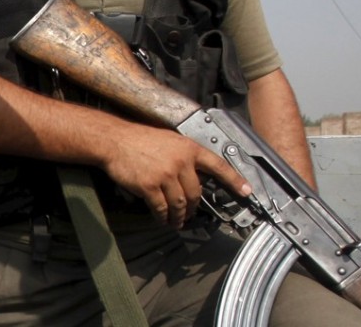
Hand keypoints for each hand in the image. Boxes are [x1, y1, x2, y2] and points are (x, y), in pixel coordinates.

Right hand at [101, 123, 250, 228]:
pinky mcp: (150, 186)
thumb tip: (195, 176)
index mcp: (188, 148)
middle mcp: (180, 162)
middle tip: (189, 215)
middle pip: (196, 193)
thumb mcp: (168, 140)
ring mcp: (165, 175)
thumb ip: (183, 156)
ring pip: (180, 203)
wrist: (114, 140)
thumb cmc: (138, 139)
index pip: (218, 165)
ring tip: (176, 221)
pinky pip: (162, 208)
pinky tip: (162, 218)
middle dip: (194, 207)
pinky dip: (163, 216)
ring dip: (179, 216)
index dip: (234, 180)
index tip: (246, 191)